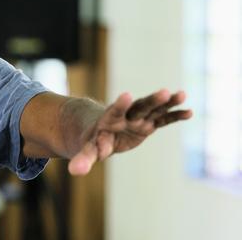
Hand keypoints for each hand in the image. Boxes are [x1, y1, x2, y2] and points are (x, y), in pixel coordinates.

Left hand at [68, 89, 191, 175]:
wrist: (100, 129)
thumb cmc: (93, 139)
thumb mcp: (88, 149)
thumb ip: (83, 158)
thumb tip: (75, 172)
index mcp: (110, 119)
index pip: (115, 111)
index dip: (121, 105)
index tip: (127, 95)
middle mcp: (126, 116)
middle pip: (139, 106)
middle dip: (151, 100)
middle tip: (164, 92)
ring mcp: (138, 119)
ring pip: (154, 108)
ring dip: (167, 103)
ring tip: (181, 94)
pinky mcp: (148, 124)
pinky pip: (163, 119)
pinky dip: (174, 116)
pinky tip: (189, 112)